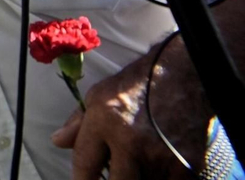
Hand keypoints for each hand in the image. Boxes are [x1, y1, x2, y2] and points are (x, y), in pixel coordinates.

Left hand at [51, 38, 205, 179]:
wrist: (184, 75)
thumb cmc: (139, 84)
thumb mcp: (100, 94)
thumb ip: (78, 122)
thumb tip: (58, 141)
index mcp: (104, 121)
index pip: (84, 165)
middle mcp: (130, 140)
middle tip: (115, 175)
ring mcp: (160, 155)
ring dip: (139, 179)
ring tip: (137, 166)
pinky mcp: (186, 165)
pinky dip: (161, 179)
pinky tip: (157, 168)